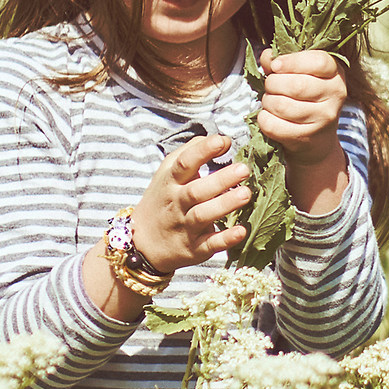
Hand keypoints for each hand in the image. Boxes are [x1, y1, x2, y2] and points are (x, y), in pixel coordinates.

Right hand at [132, 135, 249, 273]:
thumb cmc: (163, 200)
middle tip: (244, 169)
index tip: (222, 141)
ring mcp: (185, 227)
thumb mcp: (168, 173)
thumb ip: (191, 153)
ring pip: (203, 216)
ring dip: (225, 205)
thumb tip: (221, 139)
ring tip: (246, 194)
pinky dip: (225, 239)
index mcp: (171, 182)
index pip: (184, 163)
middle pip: (197, 191)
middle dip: (221, 179)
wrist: (142, 243)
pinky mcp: (194, 249)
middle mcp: (177, 204)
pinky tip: (241, 231)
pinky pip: (209, 244)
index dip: (202, 151)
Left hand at [257, 48, 347, 172]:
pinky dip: (264, 119)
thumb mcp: (301, 74)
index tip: (275, 65)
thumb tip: (267, 57)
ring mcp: (323, 118)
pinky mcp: (307, 137)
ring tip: (270, 101)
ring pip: (282, 105)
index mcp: (335, 74)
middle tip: (270, 85)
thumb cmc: (306, 97)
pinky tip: (268, 116)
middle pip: (297, 85)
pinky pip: (274, 126)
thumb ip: (283, 61)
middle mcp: (335, 95)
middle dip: (273, 83)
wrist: (317, 138)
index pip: (318, 62)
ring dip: (267, 101)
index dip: (292, 61)